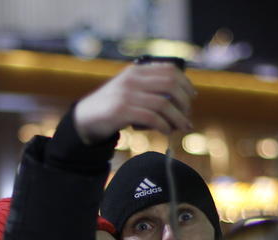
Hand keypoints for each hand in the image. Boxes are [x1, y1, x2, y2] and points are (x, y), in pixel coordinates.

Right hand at [74, 62, 195, 143]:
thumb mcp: (128, 90)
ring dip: (178, 117)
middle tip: (187, 114)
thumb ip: (148, 88)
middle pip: (170, 84)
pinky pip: (152, 118)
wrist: (85, 119)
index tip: (192, 96)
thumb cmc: (111, 107)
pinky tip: (167, 131)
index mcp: (136, 71)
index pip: (169, 70)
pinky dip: (164, 126)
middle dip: (184, 101)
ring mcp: (126, 95)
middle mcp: (132, 80)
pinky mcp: (122, 111)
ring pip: (164, 104)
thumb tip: (179, 98)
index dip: (185, 83)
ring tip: (183, 127)